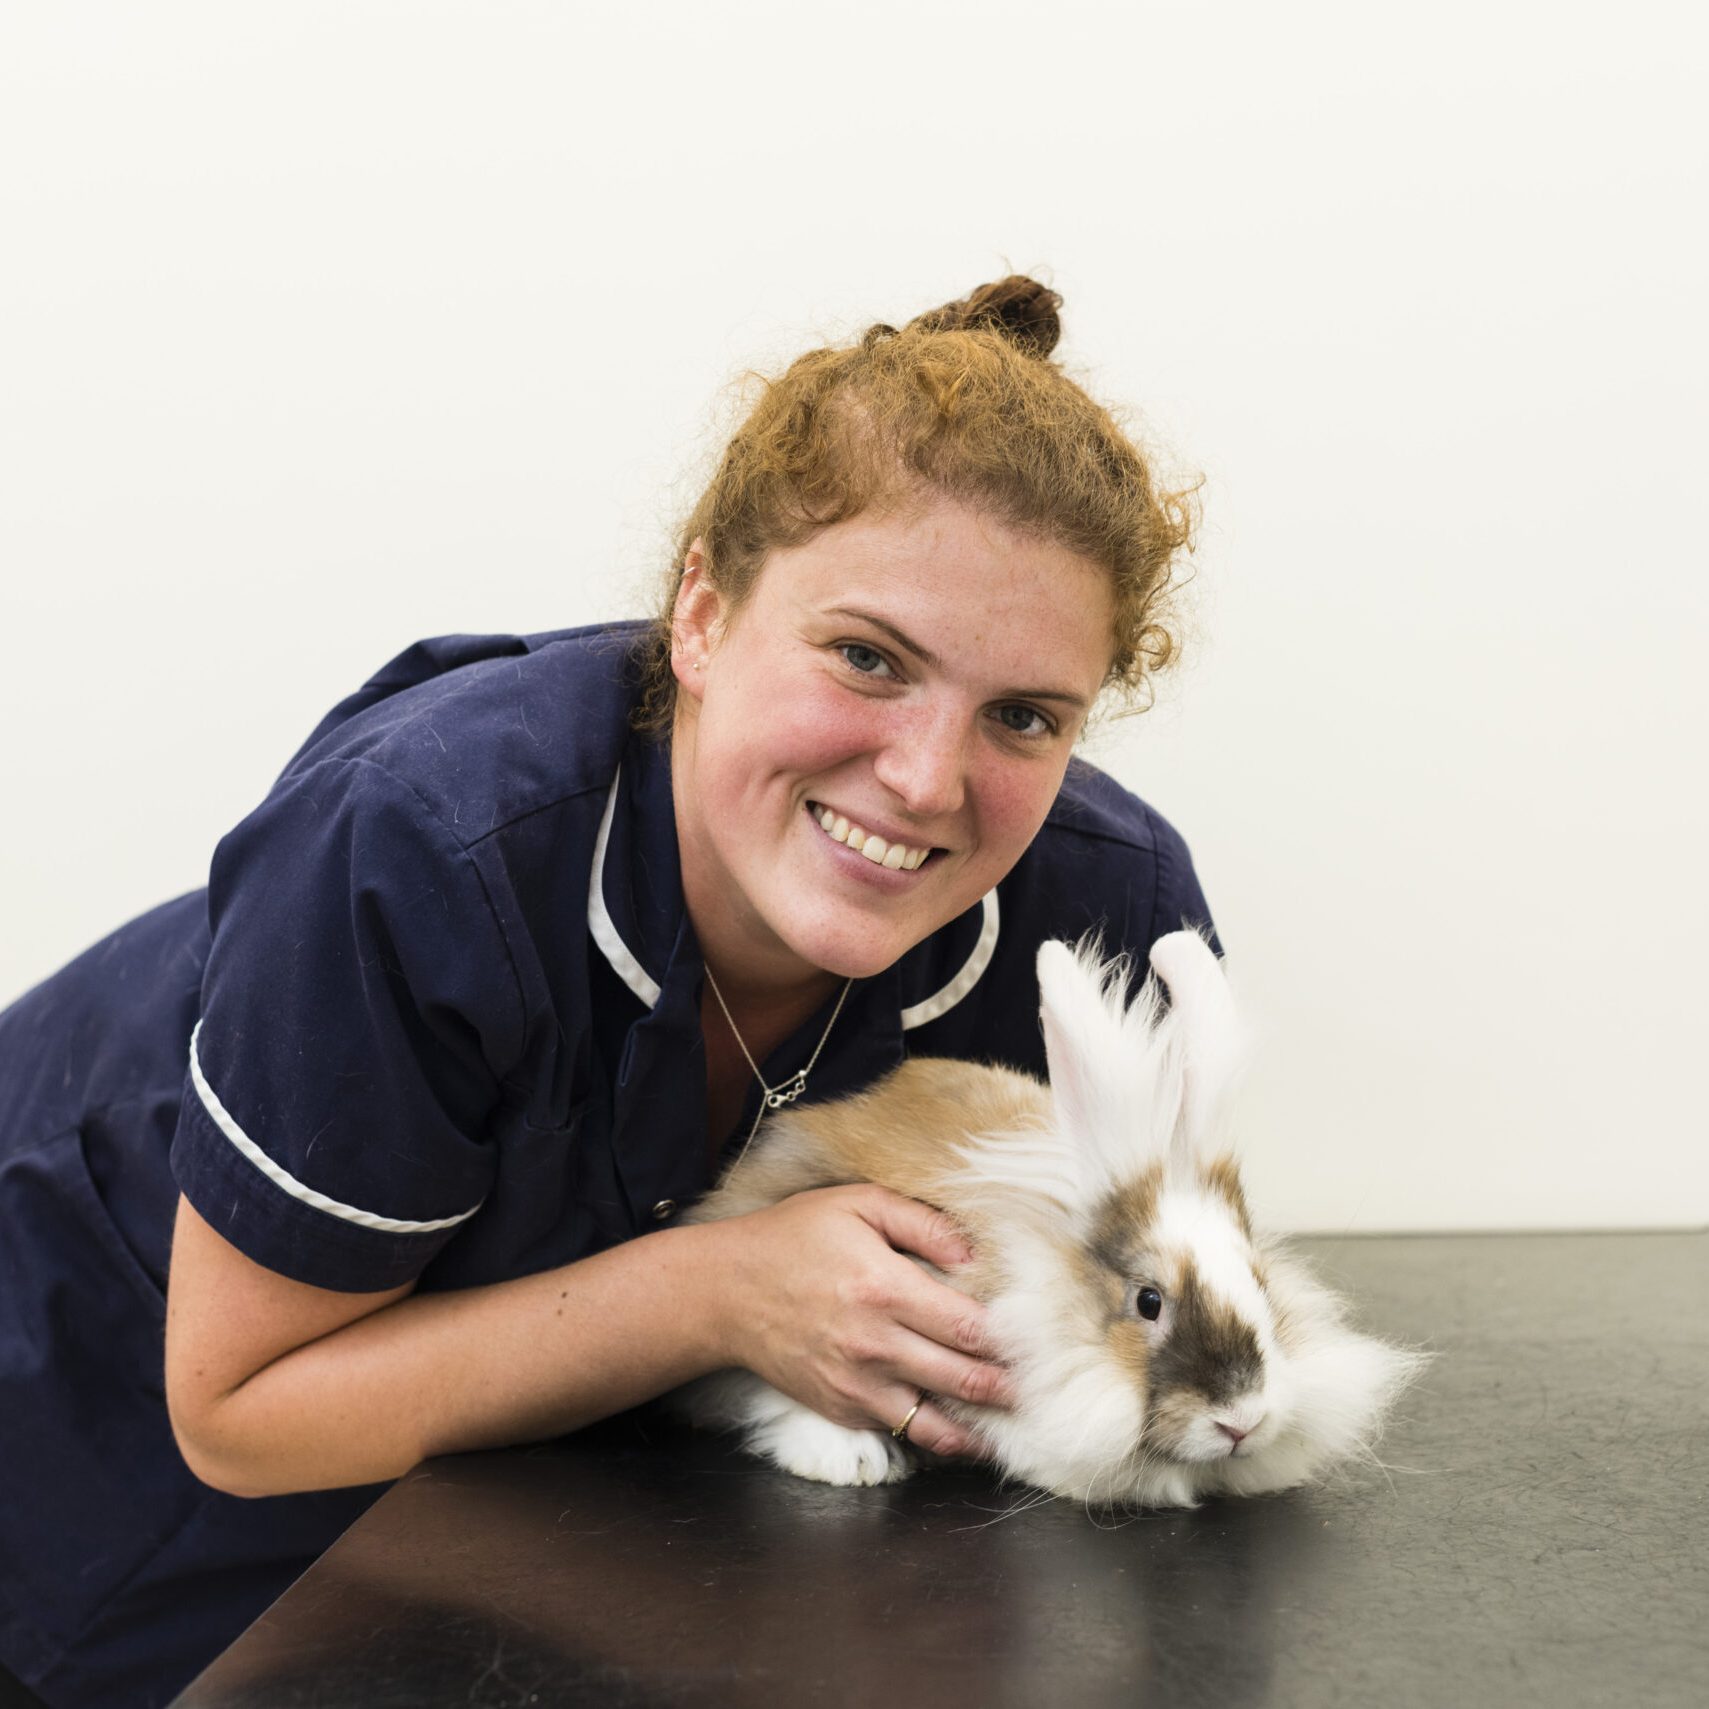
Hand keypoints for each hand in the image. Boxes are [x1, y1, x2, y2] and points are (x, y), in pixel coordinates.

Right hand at [711, 1184, 1014, 1459]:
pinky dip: (934, 1436)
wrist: (727, 1291)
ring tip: (1011, 1425)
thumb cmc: (795, 1238)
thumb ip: (922, 1223)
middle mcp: (875, 1344)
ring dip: (980, 1428)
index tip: (1038, 1340)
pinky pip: (899, 1432)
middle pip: (964, 1379)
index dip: (1010, 1338)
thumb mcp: (857, 1204)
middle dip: (1008, 1387)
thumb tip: (974, 1253)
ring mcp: (857, 1384)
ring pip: (936, 1424)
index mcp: (885, 1288)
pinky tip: (961, 1432)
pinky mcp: (841, 1409)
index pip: (969, 1326)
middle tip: (1039, 1386)